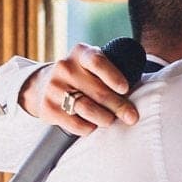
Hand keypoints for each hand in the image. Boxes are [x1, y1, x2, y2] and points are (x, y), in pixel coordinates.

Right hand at [16, 42, 138, 134]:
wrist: (42, 85)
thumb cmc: (80, 76)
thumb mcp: (91, 65)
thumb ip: (110, 72)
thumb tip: (140, 93)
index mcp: (80, 53)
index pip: (98, 62)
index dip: (113, 76)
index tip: (125, 89)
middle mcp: (65, 68)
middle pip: (98, 92)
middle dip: (119, 106)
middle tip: (132, 116)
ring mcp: (54, 88)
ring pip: (87, 109)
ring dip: (104, 119)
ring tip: (110, 120)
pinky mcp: (48, 108)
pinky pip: (76, 124)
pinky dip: (89, 128)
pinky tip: (92, 125)